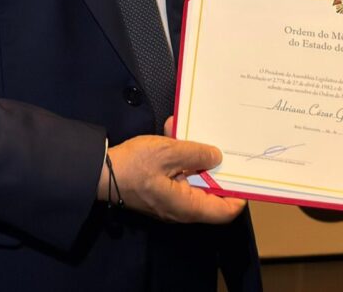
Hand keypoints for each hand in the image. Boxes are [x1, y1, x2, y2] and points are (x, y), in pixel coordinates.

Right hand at [99, 132, 244, 224]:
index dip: (239, 194)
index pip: (226, 211)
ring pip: (193, 180)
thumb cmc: (134, 167)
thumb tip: (216, 157)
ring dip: (193, 156)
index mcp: (188, 206)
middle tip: (220, 145)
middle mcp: (181, 209)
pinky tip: (171, 132)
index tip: (244, 173)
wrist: (98, 172)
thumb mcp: (169, 153)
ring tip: (188, 131)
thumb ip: (196, 154)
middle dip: (215, 167)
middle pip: (211, 194)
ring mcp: (169, 201)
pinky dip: (178, 157)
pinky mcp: (158, 190)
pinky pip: (177, 175)